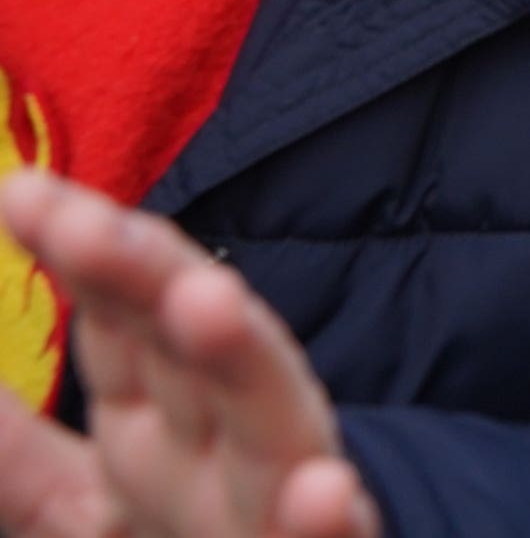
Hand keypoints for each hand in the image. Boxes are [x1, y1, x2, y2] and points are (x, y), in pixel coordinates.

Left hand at [0, 171, 379, 537]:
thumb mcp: (78, 511)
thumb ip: (14, 453)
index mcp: (164, 423)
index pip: (127, 317)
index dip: (84, 253)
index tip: (23, 192)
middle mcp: (227, 444)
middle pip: (187, 342)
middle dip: (146, 275)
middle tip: (78, 222)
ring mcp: (282, 502)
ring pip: (272, 415)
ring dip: (243, 356)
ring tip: (201, 302)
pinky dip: (331, 522)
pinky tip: (322, 493)